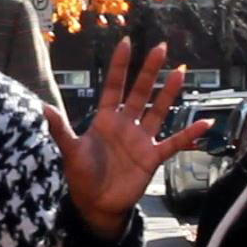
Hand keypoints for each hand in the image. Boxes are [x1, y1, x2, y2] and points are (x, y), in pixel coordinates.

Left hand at [43, 39, 208, 239]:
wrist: (97, 204)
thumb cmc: (82, 176)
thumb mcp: (69, 151)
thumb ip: (60, 130)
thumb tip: (41, 107)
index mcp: (105, 119)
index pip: (114, 87)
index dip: (120, 66)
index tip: (127, 42)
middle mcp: (126, 125)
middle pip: (140, 92)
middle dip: (149, 71)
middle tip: (161, 47)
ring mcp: (141, 140)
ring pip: (158, 111)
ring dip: (169, 93)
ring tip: (180, 72)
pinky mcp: (152, 157)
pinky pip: (174, 143)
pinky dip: (189, 134)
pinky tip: (205, 123)